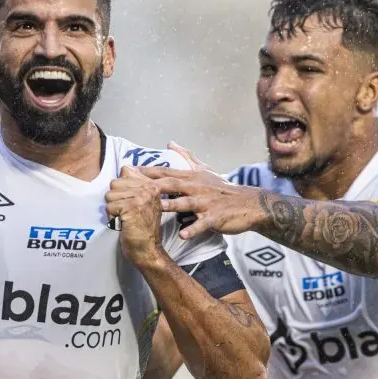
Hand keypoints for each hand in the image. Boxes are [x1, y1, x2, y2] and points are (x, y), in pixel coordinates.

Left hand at [106, 166, 166, 267]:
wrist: (148, 250)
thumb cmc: (143, 228)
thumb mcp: (145, 202)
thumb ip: (136, 185)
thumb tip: (125, 168)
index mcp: (152, 185)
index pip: (125, 171)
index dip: (121, 188)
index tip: (128, 201)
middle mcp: (148, 188)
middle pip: (114, 183)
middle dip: (115, 199)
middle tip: (126, 212)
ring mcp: (141, 197)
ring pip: (110, 195)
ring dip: (113, 209)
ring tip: (125, 218)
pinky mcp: (132, 208)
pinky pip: (109, 207)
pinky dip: (112, 218)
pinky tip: (122, 224)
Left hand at [141, 143, 261, 239]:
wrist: (248, 203)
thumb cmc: (223, 188)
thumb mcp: (204, 170)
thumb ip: (186, 157)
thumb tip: (170, 143)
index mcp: (192, 178)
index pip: (166, 173)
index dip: (148, 172)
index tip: (130, 172)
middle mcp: (197, 188)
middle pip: (173, 185)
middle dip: (154, 186)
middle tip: (136, 189)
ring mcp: (206, 202)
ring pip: (187, 203)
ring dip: (173, 205)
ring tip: (159, 208)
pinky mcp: (215, 217)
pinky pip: (202, 224)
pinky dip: (193, 229)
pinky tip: (183, 235)